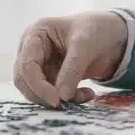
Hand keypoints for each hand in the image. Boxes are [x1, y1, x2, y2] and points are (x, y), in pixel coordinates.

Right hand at [13, 11, 127, 107]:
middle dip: (44, 95)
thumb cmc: (94, 30)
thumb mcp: (85, 44)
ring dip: (58, 99)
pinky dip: (68, 99)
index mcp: (36, 34)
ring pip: (36, 91)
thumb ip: (72, 69)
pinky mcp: (50, 77)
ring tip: (84, 96)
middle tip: (66, 104)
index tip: (56, 100)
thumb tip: (61, 97)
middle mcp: (32, 50)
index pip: (26, 64)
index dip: (38, 85)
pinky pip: (51, 94)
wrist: (109, 35)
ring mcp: (40, 64)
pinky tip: (87, 94)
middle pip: (24, 80)